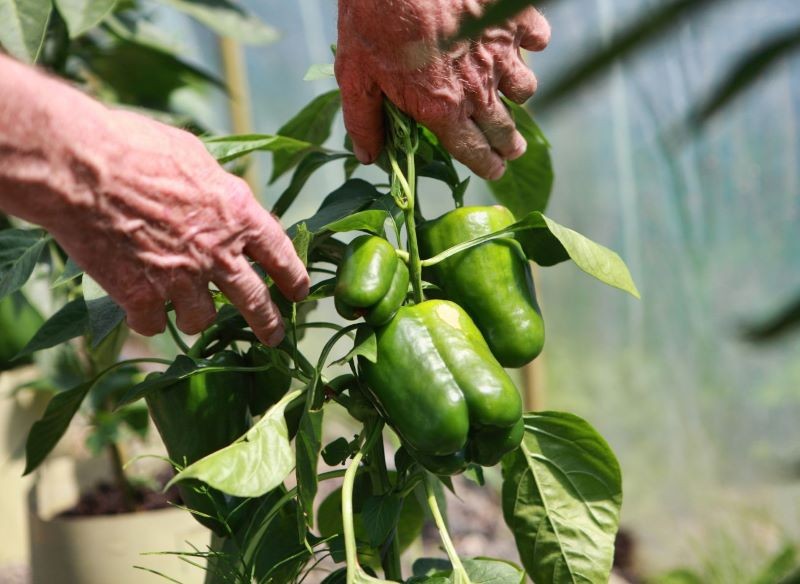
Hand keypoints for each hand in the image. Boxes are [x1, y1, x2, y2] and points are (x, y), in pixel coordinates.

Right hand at [50, 110, 309, 344]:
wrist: (79, 167)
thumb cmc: (134, 147)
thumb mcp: (194, 157)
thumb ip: (217, 189)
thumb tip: (226, 198)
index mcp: (238, 215)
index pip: (281, 254)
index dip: (294, 277)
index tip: (300, 292)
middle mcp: (218, 253)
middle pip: (255, 302)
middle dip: (268, 324)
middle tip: (274, 337)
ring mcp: (181, 279)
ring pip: (201, 320)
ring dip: (195, 317)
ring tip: (185, 311)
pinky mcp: (141, 297)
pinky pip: (153, 325)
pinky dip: (148, 320)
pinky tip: (141, 310)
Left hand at [336, 0, 549, 179]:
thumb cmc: (373, 21)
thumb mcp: (355, 75)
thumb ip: (364, 120)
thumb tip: (368, 156)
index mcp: (441, 108)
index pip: (473, 152)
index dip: (487, 166)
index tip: (495, 172)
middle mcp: (477, 87)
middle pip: (505, 129)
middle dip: (509, 144)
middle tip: (511, 148)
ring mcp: (499, 52)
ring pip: (525, 88)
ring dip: (517, 95)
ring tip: (508, 91)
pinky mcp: (511, 18)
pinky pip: (538, 39)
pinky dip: (533, 43)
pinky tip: (520, 42)